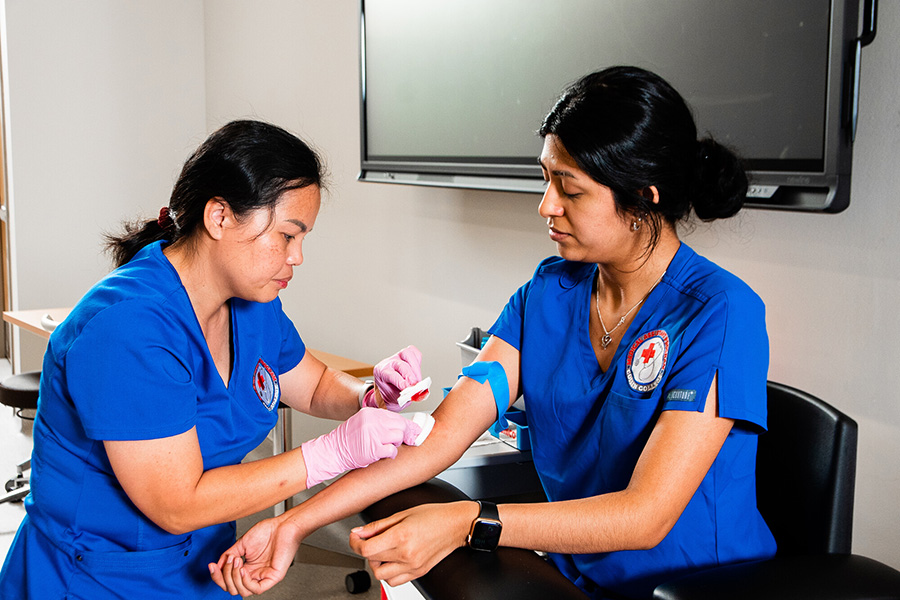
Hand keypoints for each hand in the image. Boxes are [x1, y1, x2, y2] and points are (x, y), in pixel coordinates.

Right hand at [209, 516, 302, 595]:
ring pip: (242, 592)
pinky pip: (256, 589)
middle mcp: (255, 574)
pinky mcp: (273, 577)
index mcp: (247, 568)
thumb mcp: (242, 544)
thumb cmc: (268, 531)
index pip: (228, 581)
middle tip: (228, 561)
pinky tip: (243, 570)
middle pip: (233, 589)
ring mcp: (264, 577)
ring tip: (236, 562)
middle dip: (224, 577)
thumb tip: (216, 566)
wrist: (283, 525)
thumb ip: (228, 555)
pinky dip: (246, 582)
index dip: (218, 576)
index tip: (211, 566)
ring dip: (234, 578)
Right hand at [301, 407, 420, 487]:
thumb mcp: (362, 423)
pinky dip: (391, 454)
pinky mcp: (373, 448)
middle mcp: (372, 421)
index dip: (406, 425)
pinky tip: (384, 454)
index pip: (395, 416)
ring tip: (386, 447)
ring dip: (396, 444)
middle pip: (400, 425)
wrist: (332, 451)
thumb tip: (402, 426)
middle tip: (406, 441)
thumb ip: (380, 422)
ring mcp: (373, 434)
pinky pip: (392, 450)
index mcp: (370, 413)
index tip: (414, 430)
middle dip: (405, 434)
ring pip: (398, 436)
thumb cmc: (348, 440)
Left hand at [349, 501, 477, 586]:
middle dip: (365, 549)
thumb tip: (360, 532)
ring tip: (382, 551)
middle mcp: (406, 554)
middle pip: (372, 560)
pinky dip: (389, 574)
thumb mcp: (403, 514)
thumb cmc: (434, 515)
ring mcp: (413, 566)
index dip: (355, 543)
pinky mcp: (418, 573)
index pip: (366, 549)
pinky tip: (393, 560)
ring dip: (376, 564)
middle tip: (369, 539)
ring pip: (380, 576)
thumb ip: (378, 525)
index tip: (355, 537)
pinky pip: (395, 582)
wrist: (456, 525)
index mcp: (401, 536)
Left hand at [367, 345, 422, 411]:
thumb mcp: (394, 398)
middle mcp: (388, 362)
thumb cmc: (390, 394)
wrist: (389, 391)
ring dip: (416, 368)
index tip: (407, 388)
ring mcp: (397, 356)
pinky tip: (418, 373)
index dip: (400, 382)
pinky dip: (418, 362)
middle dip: (409, 375)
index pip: (391, 375)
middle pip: (400, 364)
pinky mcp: (406, 355)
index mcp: (381, 372)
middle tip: (415, 385)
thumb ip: (404, 394)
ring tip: (418, 380)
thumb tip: (414, 392)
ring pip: (408, 354)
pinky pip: (414, 353)